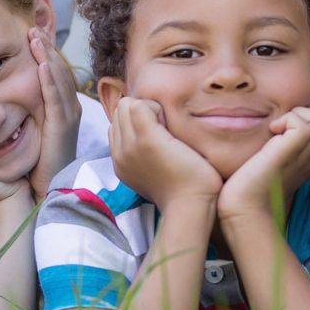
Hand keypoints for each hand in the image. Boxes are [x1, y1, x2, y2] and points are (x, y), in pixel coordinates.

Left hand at [26, 27, 81, 200]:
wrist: (46, 191)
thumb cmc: (34, 165)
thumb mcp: (29, 132)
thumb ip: (22, 113)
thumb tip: (1, 97)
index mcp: (60, 107)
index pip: (53, 72)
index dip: (43, 51)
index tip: (30, 33)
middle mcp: (68, 107)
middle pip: (57, 69)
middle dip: (45, 46)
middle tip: (32, 27)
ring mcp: (68, 115)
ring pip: (58, 78)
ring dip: (46, 56)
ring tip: (35, 36)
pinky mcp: (62, 126)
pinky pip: (55, 98)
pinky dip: (49, 80)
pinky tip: (42, 64)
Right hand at [109, 98, 221, 212]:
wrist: (191, 205)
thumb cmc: (184, 187)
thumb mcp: (156, 170)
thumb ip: (145, 154)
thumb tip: (154, 134)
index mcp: (120, 161)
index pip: (118, 123)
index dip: (139, 118)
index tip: (161, 131)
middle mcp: (119, 153)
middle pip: (120, 110)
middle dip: (143, 109)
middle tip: (166, 126)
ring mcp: (130, 146)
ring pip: (127, 105)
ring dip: (150, 108)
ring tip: (169, 127)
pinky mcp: (147, 140)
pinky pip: (140, 105)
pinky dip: (158, 107)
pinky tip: (173, 126)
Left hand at [218, 107, 309, 224]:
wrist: (244, 209)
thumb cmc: (251, 189)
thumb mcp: (276, 164)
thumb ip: (285, 149)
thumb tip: (278, 129)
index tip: (289, 130)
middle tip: (285, 126)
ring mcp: (305, 156)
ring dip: (301, 115)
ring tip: (279, 127)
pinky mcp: (291, 153)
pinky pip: (304, 126)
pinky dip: (288, 119)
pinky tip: (272, 131)